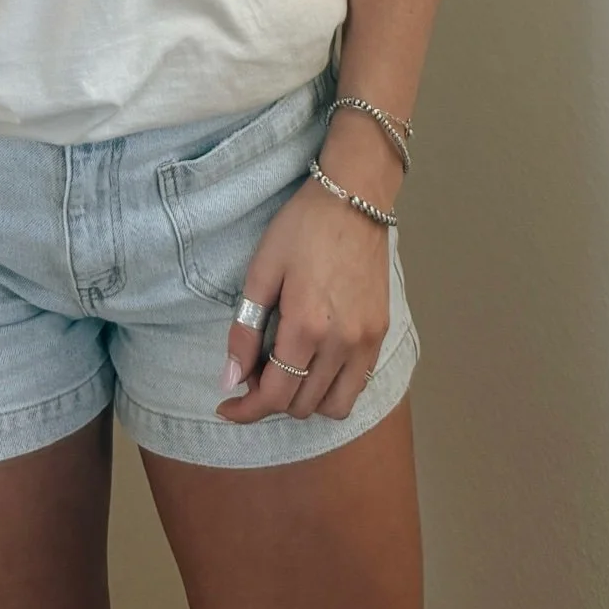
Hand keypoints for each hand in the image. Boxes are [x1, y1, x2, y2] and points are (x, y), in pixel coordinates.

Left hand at [214, 168, 393, 423]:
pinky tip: (315, 364)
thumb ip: (245, 330)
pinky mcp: (382, 332)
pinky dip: (333, 387)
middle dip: (270, 400)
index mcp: (306, 327)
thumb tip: (230, 379)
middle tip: (253, 373)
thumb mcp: (261, 270)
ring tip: (286, 373)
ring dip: (305, 401)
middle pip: (302, 405)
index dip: (246, 411)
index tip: (226, 407)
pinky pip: (359, 384)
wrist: (355, 197)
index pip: (274, 395)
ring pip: (335, 405)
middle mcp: (342, 343)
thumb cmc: (302, 226)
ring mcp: (367, 340)